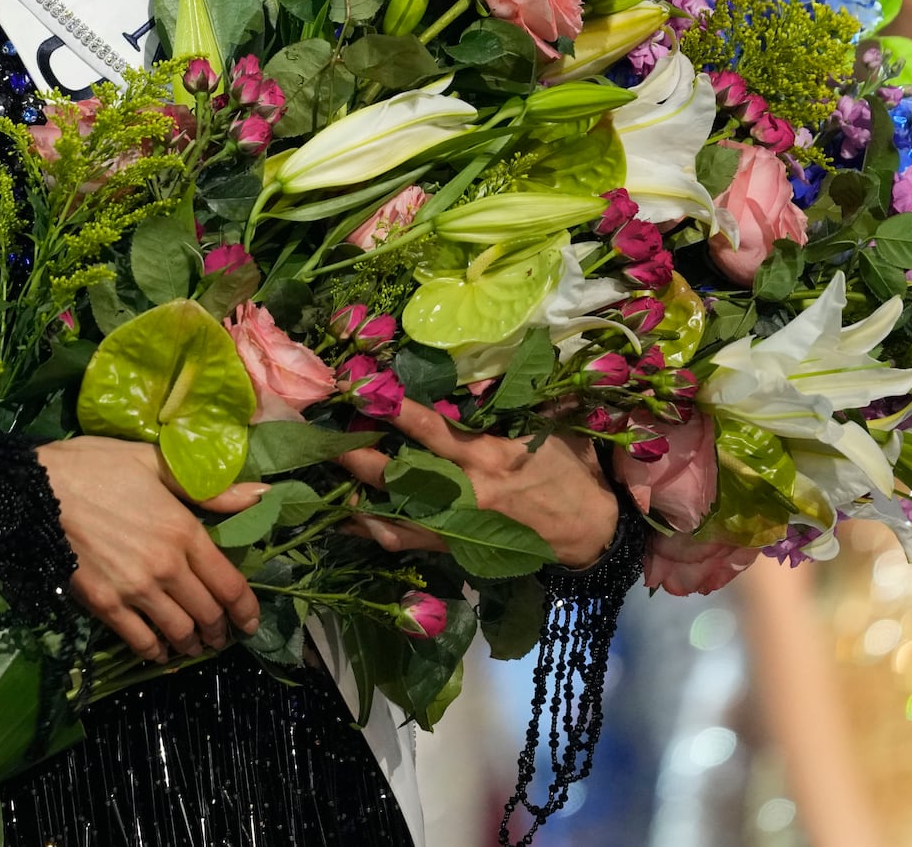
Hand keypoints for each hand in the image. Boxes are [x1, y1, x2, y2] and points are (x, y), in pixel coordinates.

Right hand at [37, 436, 262, 662]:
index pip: (229, 584)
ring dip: (192, 645)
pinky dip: (154, 652)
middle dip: (221, 631)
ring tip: (195, 646)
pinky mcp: (104, 604)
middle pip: (208, 613)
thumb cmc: (98, 467)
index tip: (251, 623)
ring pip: (178, 632)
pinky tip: (158, 652)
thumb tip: (261, 495)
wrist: (37, 488)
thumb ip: (210, 489)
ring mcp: (134, 589)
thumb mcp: (157, 464)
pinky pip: (138, 640)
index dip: (246, 610)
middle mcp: (166, 567)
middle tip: (223, 636)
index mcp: (184, 531)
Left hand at [343, 401, 621, 568]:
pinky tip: (346, 520)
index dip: (398, 413)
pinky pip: (406, 541)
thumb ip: (521, 400)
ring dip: (354, 500)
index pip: (434, 432)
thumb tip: (491, 364)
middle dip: (357, 457)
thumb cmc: (574, 471)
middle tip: (321, 437)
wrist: (592, 532)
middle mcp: (466, 493)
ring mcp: (458, 525)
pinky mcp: (456, 547)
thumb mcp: (554, 427)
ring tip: (319, 481)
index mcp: (489, 457)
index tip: (365, 393)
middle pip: (399, 477)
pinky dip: (373, 531)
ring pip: (393, 516)